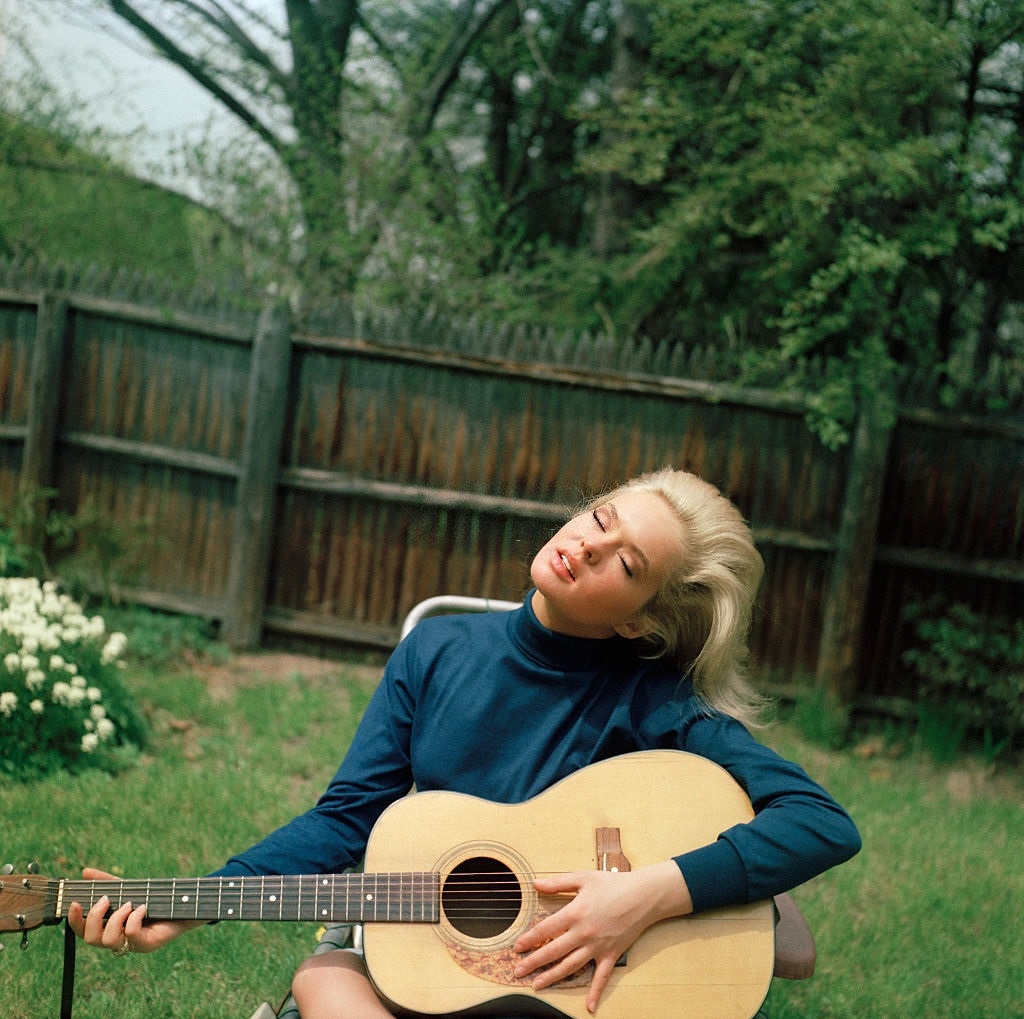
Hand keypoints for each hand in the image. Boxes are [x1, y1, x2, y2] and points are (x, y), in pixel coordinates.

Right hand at [67, 867, 203, 955]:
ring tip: (129, 904)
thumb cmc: (152, 897)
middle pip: (90, 939)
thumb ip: (106, 881)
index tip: (74, 903)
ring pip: (108, 941)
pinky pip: (131, 934)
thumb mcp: (127, 888)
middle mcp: (117, 939)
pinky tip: (143, 908)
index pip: (83, 931)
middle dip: (94, 918)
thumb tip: (84, 871)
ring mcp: (131, 945)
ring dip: (116, 919)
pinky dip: (134, 918)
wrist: (183, 904)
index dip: (74, 920)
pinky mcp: (146, 944)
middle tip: (106, 900)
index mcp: (108, 927)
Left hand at [512, 862, 692, 1013]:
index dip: (529, 940)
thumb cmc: (612, 884)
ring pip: (570, 966)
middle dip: (533, 963)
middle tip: (518, 972)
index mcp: (574, 913)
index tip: (517, 948)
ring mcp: (597, 947)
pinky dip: (595, 993)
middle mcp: (583, 933)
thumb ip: (557, 882)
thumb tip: (535, 884)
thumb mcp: (582, 877)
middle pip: (553, 951)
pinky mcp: (611, 954)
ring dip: (552, 977)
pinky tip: (589, 1007)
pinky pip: (601, 977)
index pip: (545, 930)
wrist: (642, 896)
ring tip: (537, 985)